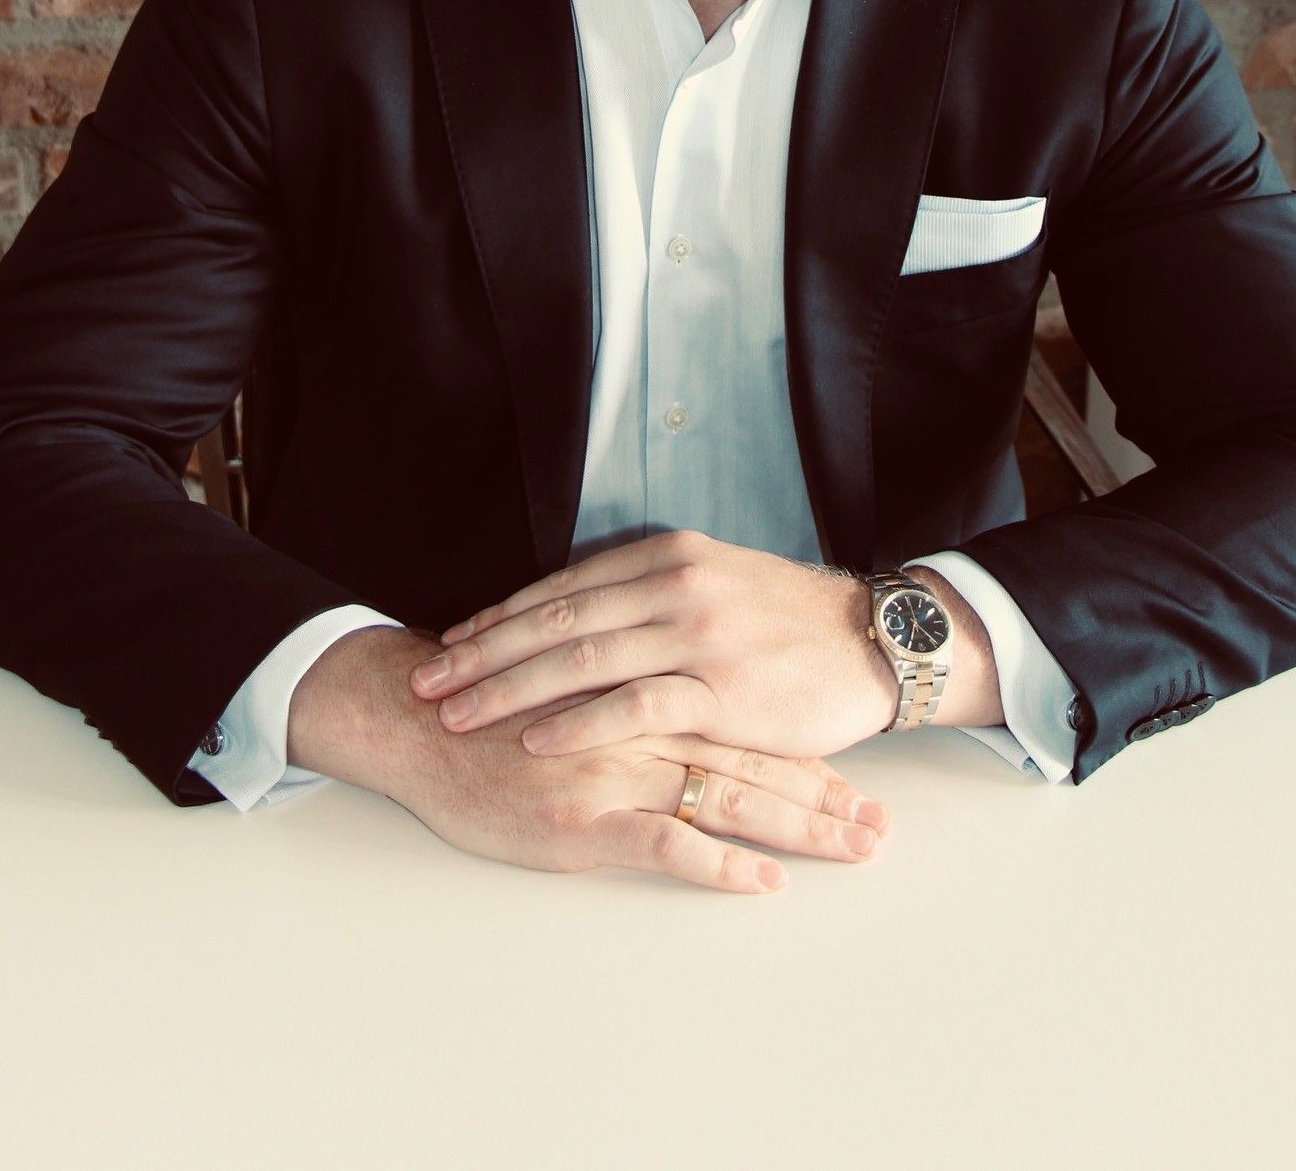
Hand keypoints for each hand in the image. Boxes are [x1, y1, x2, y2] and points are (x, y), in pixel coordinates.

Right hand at [385, 694, 890, 896]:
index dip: (806, 755)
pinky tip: (763, 881)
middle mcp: (647, 725)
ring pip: (729, 796)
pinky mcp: (584, 817)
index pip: (746, 726)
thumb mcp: (577, 688)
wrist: (417, 718)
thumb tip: (691, 719)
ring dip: (798, 827)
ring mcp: (619, 769)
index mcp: (651, 690)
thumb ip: (637, 697)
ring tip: (853, 850)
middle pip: (754, 761)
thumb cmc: (493, 709)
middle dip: (824, 798)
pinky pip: (667, 842)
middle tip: (881, 830)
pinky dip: (719, 863)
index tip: (863, 785)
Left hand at [406, 528, 899, 761]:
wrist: (869, 642)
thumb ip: (648, 597)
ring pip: (582, 661)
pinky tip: (536, 739)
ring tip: (459, 713)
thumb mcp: (712, 584)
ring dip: (510, 689)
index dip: (498, 617)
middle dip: (482, 654)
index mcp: (665, 556)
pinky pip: (635, 705)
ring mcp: (696, 635)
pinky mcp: (722, 688)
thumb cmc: (786, 622)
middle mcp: (672, 586)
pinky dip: (579, 723)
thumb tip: (577, 617)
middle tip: (426, 681)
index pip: (560, 588)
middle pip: (556, 621)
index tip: (449, 642)